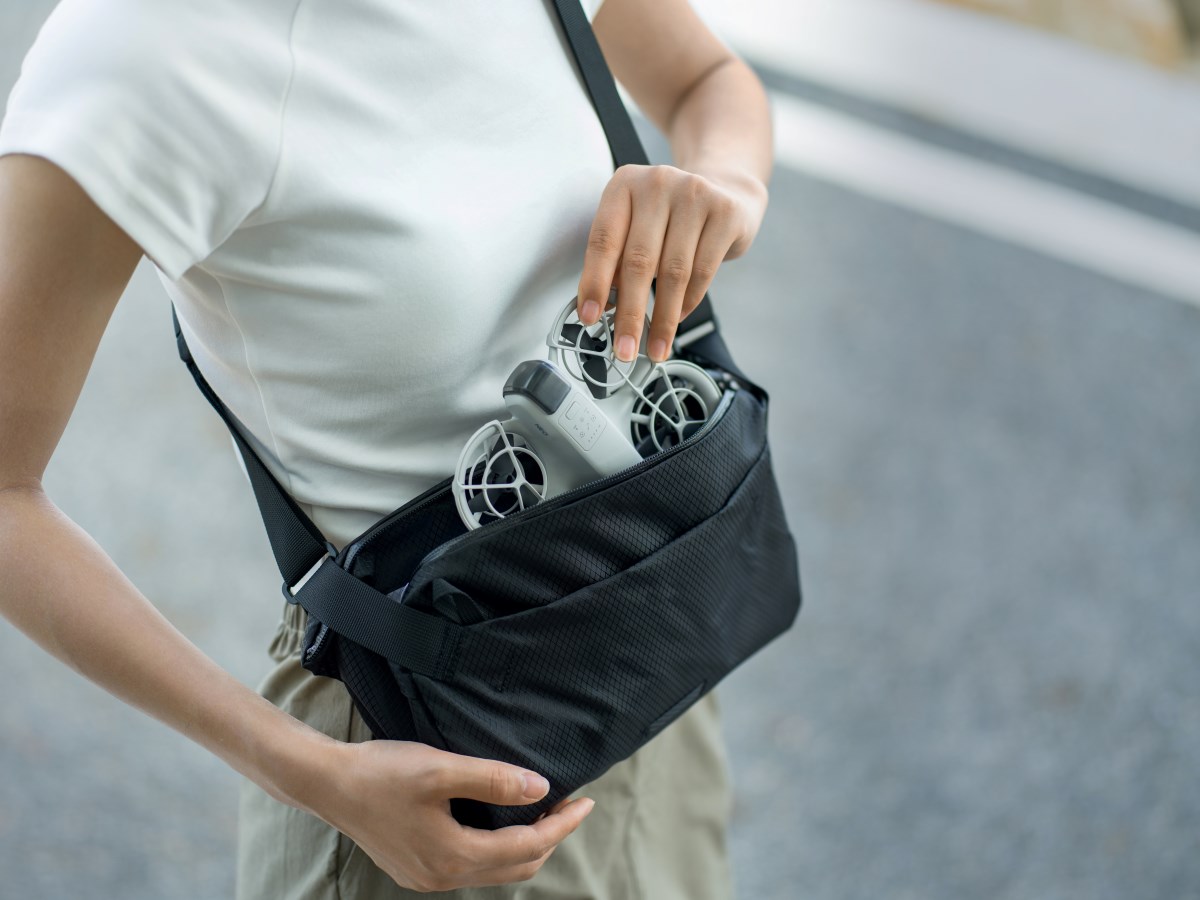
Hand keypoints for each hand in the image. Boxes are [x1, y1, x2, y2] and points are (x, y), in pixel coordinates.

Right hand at [306, 739, 593, 892]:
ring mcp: (428, 877)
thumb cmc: (382, 772)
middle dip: (549, 837)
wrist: (328, 784)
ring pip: (495, 869)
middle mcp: (443, 877)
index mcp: (454, 856)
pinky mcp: (417, 868)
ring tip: (543, 810)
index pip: (527, 847)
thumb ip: (492, 779)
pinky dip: (497, 846)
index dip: (562, 825)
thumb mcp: (441, 769)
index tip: (587, 802)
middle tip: (570, 804)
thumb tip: (540, 788)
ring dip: (525, 843)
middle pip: (516, 866)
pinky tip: (501, 820)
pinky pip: (472, 865)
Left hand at [575, 164, 767, 362]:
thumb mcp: (637, 228)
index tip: (590, 319)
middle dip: (630, 313)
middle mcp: (657, 183)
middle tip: (624, 349)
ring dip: (662, 318)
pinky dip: (688, 302)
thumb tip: (602, 309)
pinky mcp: (724, 212)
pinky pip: (703, 270)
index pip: (603, 241)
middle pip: (639, 260)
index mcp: (623, 185)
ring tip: (655, 346)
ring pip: (673, 271)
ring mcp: (694, 193)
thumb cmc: (670, 218)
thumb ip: (618, 260)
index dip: (595, 284)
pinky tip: (678, 317)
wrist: (726, 192)